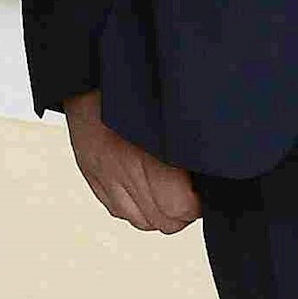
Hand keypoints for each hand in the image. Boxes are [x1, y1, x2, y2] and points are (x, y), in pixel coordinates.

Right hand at [65, 91, 202, 234]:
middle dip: (181, 212)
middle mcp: (122, 171)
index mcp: (145, 156)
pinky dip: (135, 208)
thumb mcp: (170, 115)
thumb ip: (188, 146)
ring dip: (158, 214)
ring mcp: (105, 177)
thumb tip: (208, 171)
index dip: (197, 204)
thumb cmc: (132, 88)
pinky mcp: (93, 177)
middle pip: (162, 220)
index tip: (203, 192)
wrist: (89, 78)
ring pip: (142, 221)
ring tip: (169, 193)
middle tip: (190, 194)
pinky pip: (119, 211)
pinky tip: (144, 190)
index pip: (179, 207)